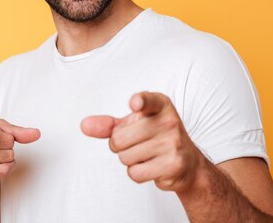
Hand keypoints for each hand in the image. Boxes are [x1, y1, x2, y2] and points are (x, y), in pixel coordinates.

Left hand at [81, 92, 202, 191]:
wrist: (188, 163)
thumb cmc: (156, 138)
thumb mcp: (134, 125)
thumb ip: (109, 125)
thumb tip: (84, 125)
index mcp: (160, 105)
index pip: (148, 100)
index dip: (140, 101)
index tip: (135, 103)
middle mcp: (169, 121)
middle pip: (119, 138)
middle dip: (120, 146)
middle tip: (137, 143)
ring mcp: (172, 143)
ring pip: (125, 157)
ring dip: (129, 160)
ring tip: (147, 154)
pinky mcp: (172, 165)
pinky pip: (135, 172)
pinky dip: (137, 172)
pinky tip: (152, 166)